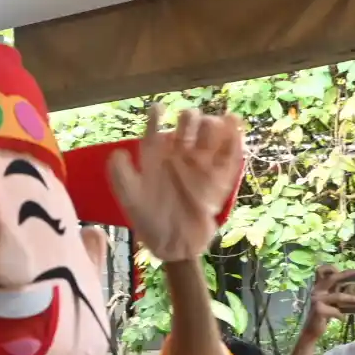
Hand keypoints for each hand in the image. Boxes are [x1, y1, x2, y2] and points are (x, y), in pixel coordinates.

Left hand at [108, 103, 245, 262]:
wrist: (175, 246)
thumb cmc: (150, 222)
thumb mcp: (131, 202)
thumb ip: (122, 178)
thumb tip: (118, 153)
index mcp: (156, 158)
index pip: (156, 130)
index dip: (156, 116)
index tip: (158, 109)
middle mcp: (178, 156)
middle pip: (188, 125)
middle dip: (190, 118)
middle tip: (190, 123)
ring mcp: (200, 166)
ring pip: (210, 134)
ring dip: (214, 124)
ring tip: (215, 125)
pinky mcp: (218, 178)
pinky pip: (228, 155)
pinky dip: (234, 140)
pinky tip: (235, 127)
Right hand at [300, 266, 354, 340]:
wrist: (312, 330)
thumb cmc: (323, 316)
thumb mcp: (330, 302)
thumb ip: (337, 294)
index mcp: (318, 287)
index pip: (320, 271)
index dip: (331, 268)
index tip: (345, 269)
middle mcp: (316, 291)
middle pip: (331, 278)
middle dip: (345, 274)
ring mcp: (317, 300)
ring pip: (338, 296)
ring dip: (351, 298)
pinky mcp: (319, 310)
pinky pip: (336, 311)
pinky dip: (341, 315)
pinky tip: (343, 319)